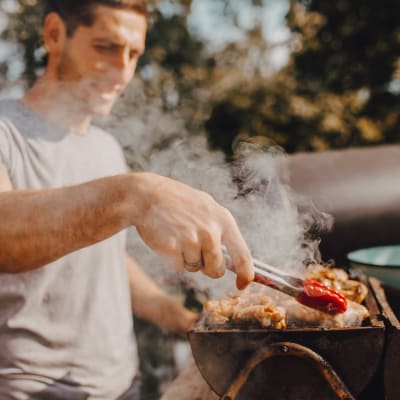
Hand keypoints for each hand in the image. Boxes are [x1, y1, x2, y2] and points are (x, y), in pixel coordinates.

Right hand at [132, 173, 253, 288]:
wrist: (148, 195)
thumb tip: (235, 260)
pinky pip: (178, 266)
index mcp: (224, 220)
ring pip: (195, 268)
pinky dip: (173, 258)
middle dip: (207, 267)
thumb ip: (222, 230)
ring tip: (178, 236)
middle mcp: (210, 231)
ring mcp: (191, 239)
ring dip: (187, 259)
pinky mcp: (173, 248)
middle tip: (195, 249)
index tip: (242, 284)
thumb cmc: (179, 202)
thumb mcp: (208, 208)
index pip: (243, 255)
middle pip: (217, 270)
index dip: (246, 275)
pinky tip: (168, 239)